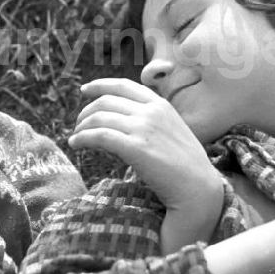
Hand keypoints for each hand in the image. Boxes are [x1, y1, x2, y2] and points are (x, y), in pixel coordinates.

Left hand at [69, 78, 221, 210]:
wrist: (198, 188)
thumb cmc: (186, 166)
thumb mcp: (171, 132)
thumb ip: (150, 122)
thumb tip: (119, 122)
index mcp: (161, 105)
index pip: (123, 85)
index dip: (100, 85)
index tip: (84, 90)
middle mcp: (151, 112)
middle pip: (106, 101)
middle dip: (86, 111)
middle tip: (78, 125)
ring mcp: (144, 128)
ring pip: (99, 117)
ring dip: (82, 127)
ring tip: (75, 137)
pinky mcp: (136, 148)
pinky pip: (100, 136)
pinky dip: (83, 138)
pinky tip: (76, 145)